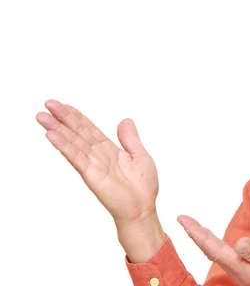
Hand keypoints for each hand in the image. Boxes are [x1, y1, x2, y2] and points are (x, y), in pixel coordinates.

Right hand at [36, 99, 164, 260]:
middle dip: (62, 118)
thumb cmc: (143, 187)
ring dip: (57, 129)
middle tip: (47, 105)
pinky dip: (64, 146)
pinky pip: (76, 157)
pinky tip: (52, 135)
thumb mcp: (140, 155)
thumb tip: (125, 120)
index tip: (62, 105)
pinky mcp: (91, 175)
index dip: (76, 116)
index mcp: (109, 149)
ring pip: (73, 142)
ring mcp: (93, 164)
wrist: (143, 209)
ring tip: (42, 117)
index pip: (89, 129)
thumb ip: (130, 138)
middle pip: (77, 133)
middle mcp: (98, 155)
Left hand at [178, 216, 249, 285]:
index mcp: (241, 266)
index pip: (212, 246)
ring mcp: (240, 272)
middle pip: (209, 249)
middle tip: (183, 219)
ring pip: (215, 252)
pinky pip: (224, 256)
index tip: (183, 219)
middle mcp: (236, 270)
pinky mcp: (246, 273)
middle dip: (195, 233)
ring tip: (195, 228)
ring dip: (204, 238)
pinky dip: (214, 245)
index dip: (196, 232)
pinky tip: (216, 244)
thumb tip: (239, 241)